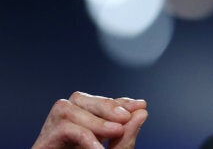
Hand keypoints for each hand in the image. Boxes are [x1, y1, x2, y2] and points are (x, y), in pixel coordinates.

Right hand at [32, 91, 147, 148]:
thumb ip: (126, 136)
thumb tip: (142, 111)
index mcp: (81, 127)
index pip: (97, 104)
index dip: (118, 102)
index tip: (140, 106)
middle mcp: (62, 127)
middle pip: (79, 99)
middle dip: (105, 105)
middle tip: (125, 117)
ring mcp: (49, 135)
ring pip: (68, 109)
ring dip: (96, 120)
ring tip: (116, 132)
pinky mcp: (40, 147)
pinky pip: (63, 128)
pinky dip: (85, 136)